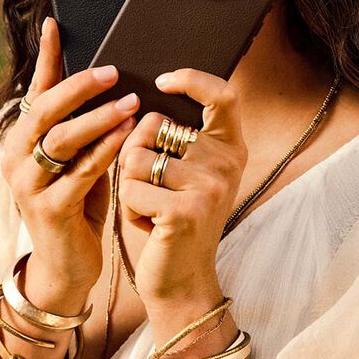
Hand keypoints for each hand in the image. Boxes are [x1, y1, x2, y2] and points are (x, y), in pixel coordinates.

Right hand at [1, 16, 140, 294]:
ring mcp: (29, 185)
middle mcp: (18, 157)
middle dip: (80, 86)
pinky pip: (80, 172)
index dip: (46, 57)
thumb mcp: (79, 157)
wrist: (66, 264)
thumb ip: (86, 126)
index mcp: (25, 139)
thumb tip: (115, 83)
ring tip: (131, 102)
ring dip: (98, 117)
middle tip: (113, 71)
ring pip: (61, 139)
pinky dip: (105, 149)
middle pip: (46, 110)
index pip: (36, 90)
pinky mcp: (49, 209)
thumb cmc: (78, 200)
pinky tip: (128, 135)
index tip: (55, 24)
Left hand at [117, 68, 248, 307]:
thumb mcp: (185, 173)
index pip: (223, 95)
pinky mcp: (185, 210)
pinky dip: (128, 207)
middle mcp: (226, 162)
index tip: (162, 82)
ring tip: (149, 205)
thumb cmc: (174, 218)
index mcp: (230, 147)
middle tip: (149, 183)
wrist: (182, 279)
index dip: (192, 79)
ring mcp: (209, 186)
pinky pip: (130, 188)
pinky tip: (148, 223)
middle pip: (153, 126)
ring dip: (128, 185)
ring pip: (134, 158)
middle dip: (133, 153)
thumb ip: (172, 139)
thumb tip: (137, 109)